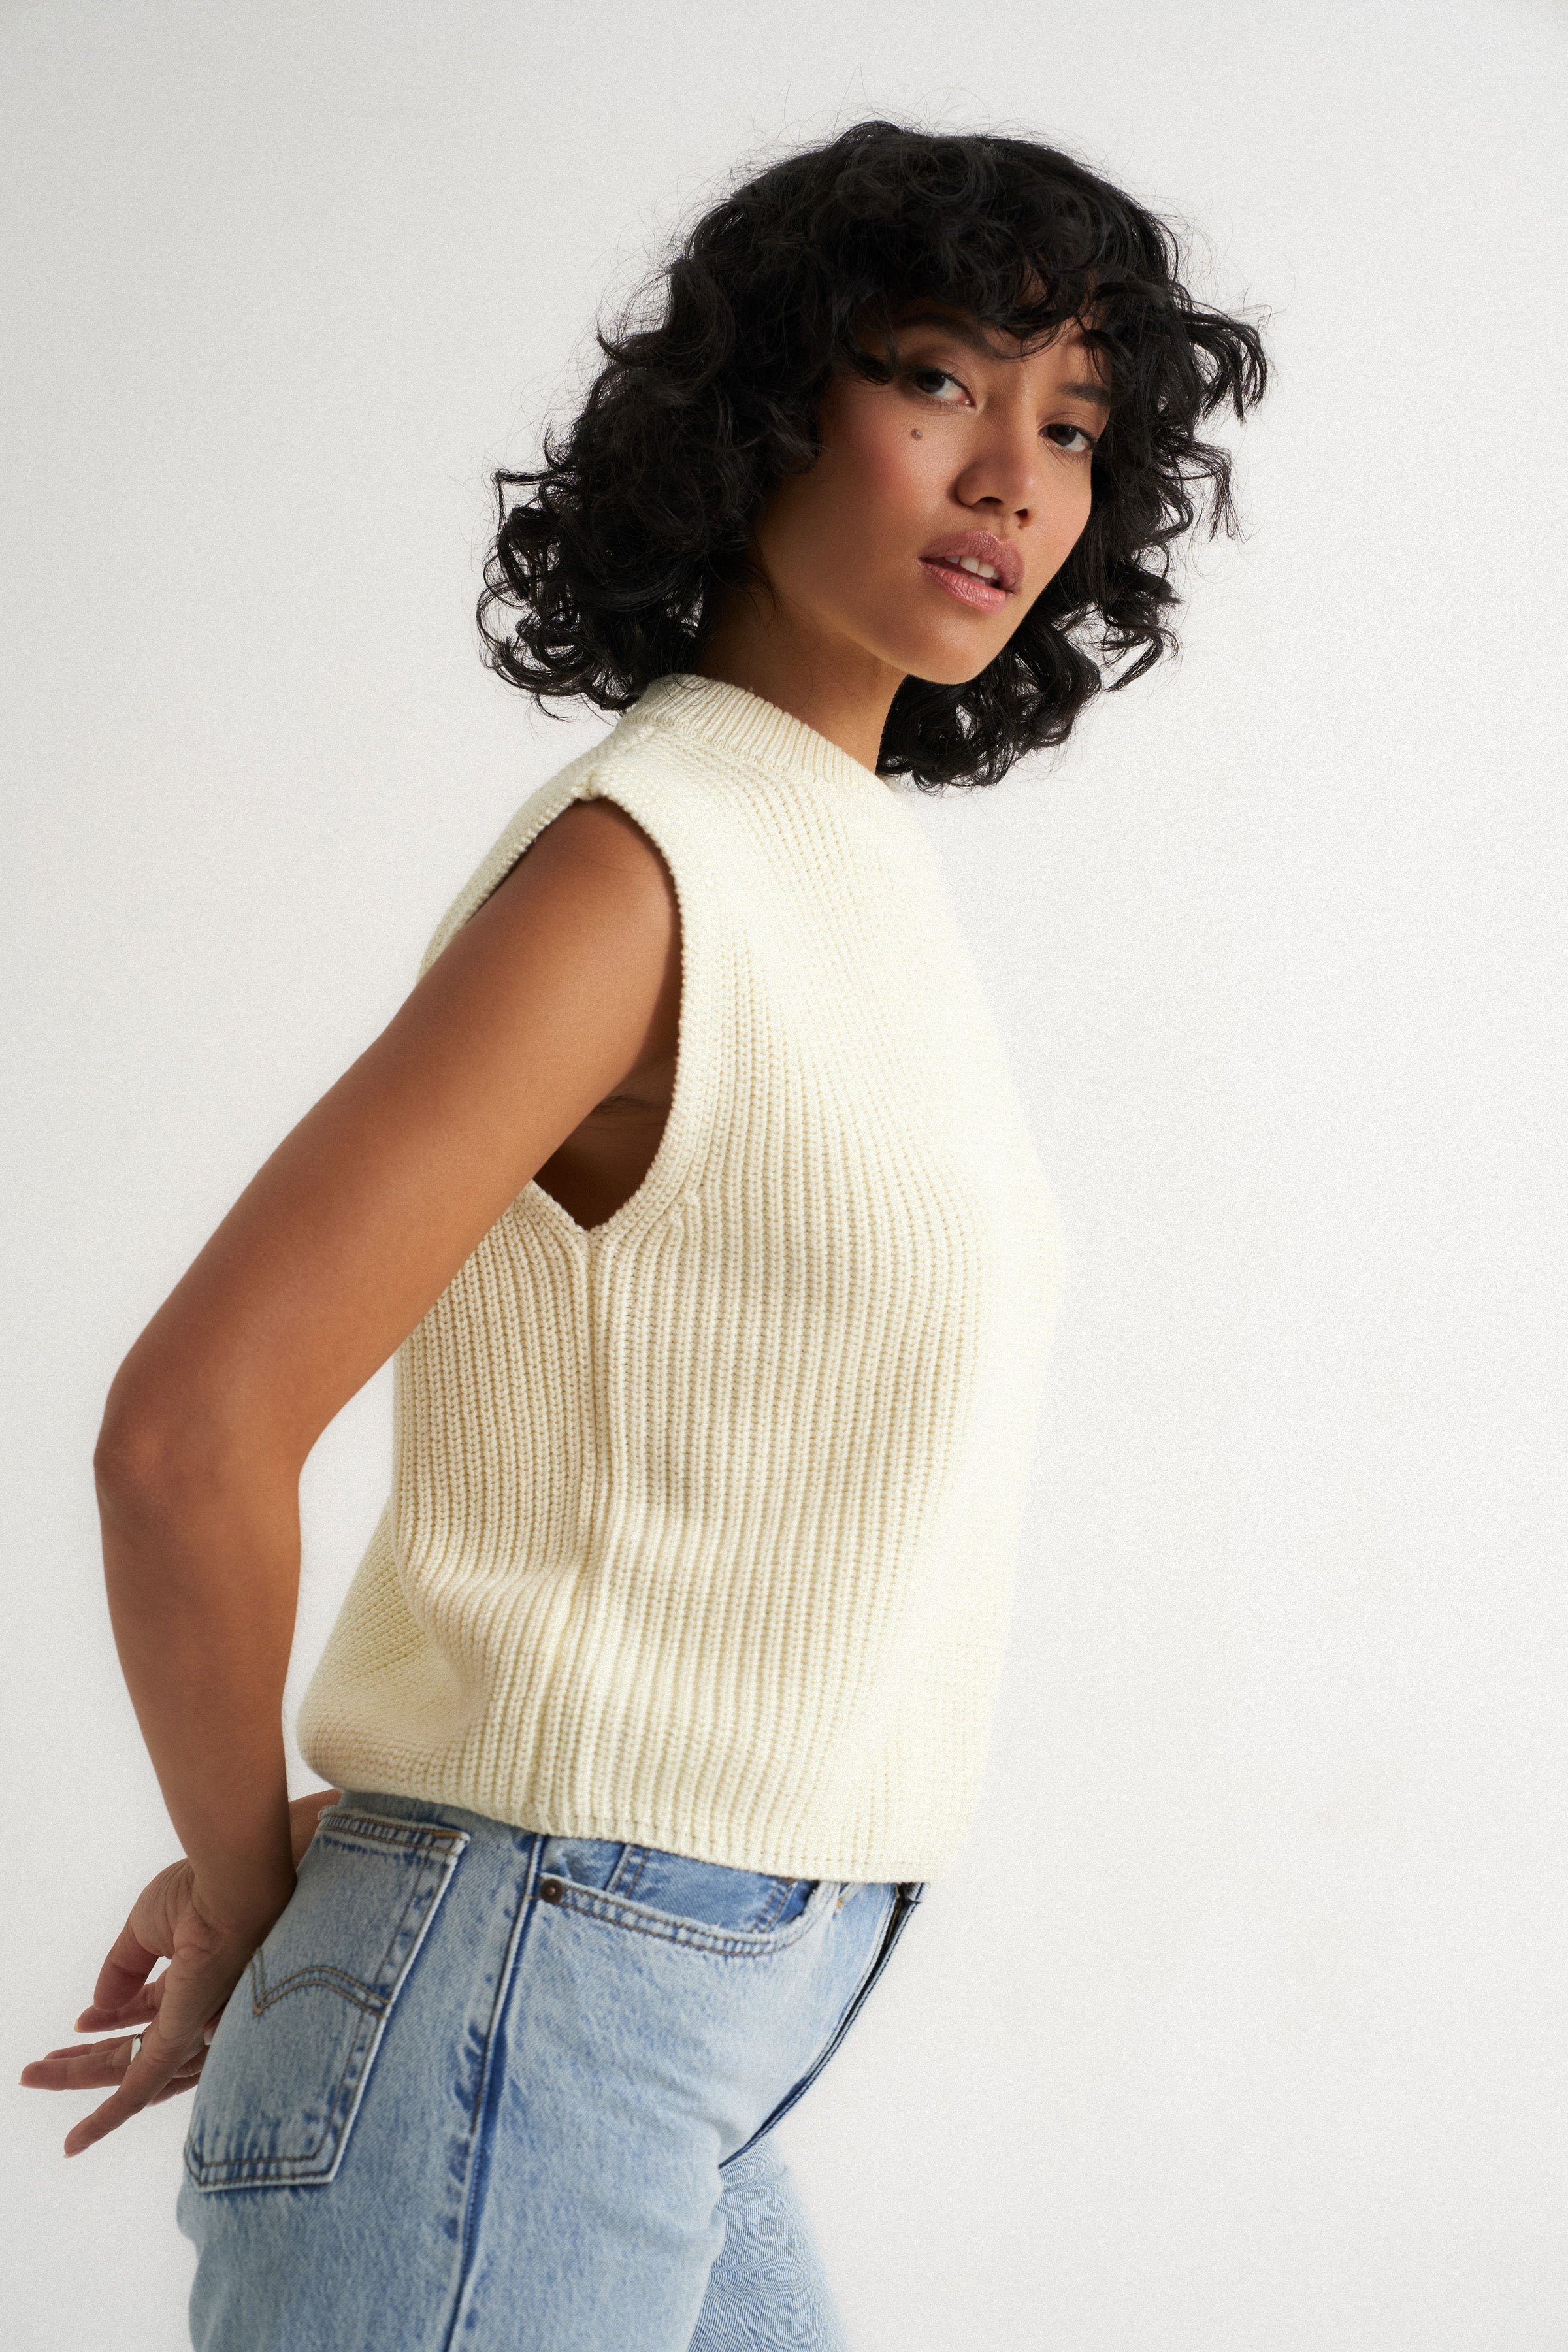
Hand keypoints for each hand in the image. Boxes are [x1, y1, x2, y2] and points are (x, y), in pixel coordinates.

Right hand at [20, 1853, 293, 2156]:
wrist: (233, 1884)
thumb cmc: (203, 1893)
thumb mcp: (149, 1927)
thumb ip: (123, 1968)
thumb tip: (98, 2004)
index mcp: (196, 1978)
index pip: (149, 2010)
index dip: (113, 2018)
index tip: (80, 2024)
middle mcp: (198, 2011)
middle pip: (133, 2046)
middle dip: (87, 2055)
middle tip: (43, 2063)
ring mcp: (191, 2031)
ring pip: (125, 2070)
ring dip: (78, 2076)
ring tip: (32, 2074)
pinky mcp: (181, 2045)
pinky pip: (138, 2093)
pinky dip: (105, 2119)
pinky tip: (74, 2141)